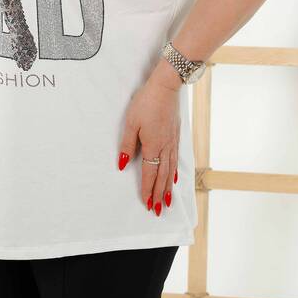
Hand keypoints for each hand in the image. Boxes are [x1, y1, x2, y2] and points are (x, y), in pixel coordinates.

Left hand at [118, 70, 180, 215]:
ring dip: (168, 187)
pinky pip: (176, 159)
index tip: (147, 204)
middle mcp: (165, 147)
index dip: (147, 190)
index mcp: (152, 146)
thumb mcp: (131, 122)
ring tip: (167, 201)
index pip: (149, 173)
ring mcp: (172, 142)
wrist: (166, 87)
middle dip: (159, 194)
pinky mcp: (176, 136)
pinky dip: (174, 172)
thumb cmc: (146, 102)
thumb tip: (121, 164)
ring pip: (171, 170)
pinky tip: (174, 177)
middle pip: (162, 176)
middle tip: (158, 210)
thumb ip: (127, 144)